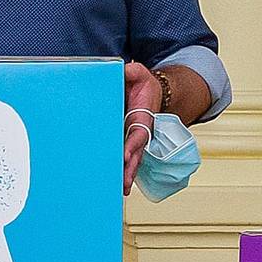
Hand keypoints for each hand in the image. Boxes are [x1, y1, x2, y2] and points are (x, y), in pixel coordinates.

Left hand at [121, 62, 165, 189]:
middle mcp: (139, 132)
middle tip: (123, 183)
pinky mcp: (125, 141)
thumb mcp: (139, 74)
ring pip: (131, 160)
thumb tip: (125, 70)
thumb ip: (132, 72)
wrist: (147, 92)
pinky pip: (123, 157)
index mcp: (142, 118)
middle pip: (135, 154)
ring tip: (120, 190)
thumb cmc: (143, 85)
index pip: (138, 135)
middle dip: (130, 169)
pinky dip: (120, 169)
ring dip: (125, 174)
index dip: (132, 146)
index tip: (126, 156)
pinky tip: (114, 184)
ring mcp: (132, 139)